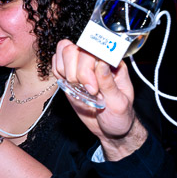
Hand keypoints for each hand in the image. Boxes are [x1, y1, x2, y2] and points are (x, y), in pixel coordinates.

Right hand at [52, 40, 145, 158]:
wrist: (109, 129)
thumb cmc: (119, 116)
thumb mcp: (119, 103)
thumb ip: (109, 83)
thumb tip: (102, 62)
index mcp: (113, 63)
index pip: (95, 48)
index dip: (89, 65)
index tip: (93, 87)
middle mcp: (96, 60)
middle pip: (76, 49)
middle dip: (78, 72)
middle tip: (89, 91)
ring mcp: (81, 66)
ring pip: (64, 51)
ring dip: (67, 72)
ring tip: (79, 88)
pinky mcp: (69, 74)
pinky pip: (57, 63)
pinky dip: (59, 73)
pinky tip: (70, 86)